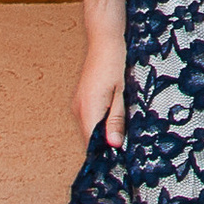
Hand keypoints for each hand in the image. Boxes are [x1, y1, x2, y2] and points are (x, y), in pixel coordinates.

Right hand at [73, 34, 126, 148]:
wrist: (104, 41)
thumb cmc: (116, 63)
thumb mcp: (121, 93)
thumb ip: (116, 120)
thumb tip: (113, 145)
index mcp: (88, 109)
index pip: (92, 143)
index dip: (105, 154)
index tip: (120, 162)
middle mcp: (78, 109)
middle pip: (90, 138)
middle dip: (105, 146)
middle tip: (126, 152)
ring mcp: (77, 104)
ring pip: (89, 129)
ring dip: (103, 134)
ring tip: (123, 136)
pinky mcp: (80, 100)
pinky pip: (89, 119)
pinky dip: (100, 124)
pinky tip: (114, 121)